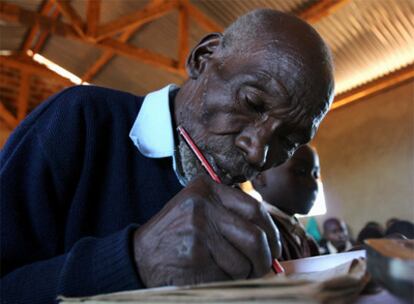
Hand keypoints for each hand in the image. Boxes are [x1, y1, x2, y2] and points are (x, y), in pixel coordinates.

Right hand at [132, 175, 280, 286]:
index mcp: (207, 188)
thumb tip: (273, 239)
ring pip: (244, 262)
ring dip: (243, 273)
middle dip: (265, 259)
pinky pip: (228, 277)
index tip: (274, 247)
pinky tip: (209, 274)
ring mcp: (198, 231)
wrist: (141, 255)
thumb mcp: (201, 209)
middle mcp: (203, 205)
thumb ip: (232, 214)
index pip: (255, 209)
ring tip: (226, 270)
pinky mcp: (194, 257)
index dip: (271, 232)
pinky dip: (227, 281)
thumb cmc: (178, 234)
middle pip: (255, 237)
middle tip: (264, 268)